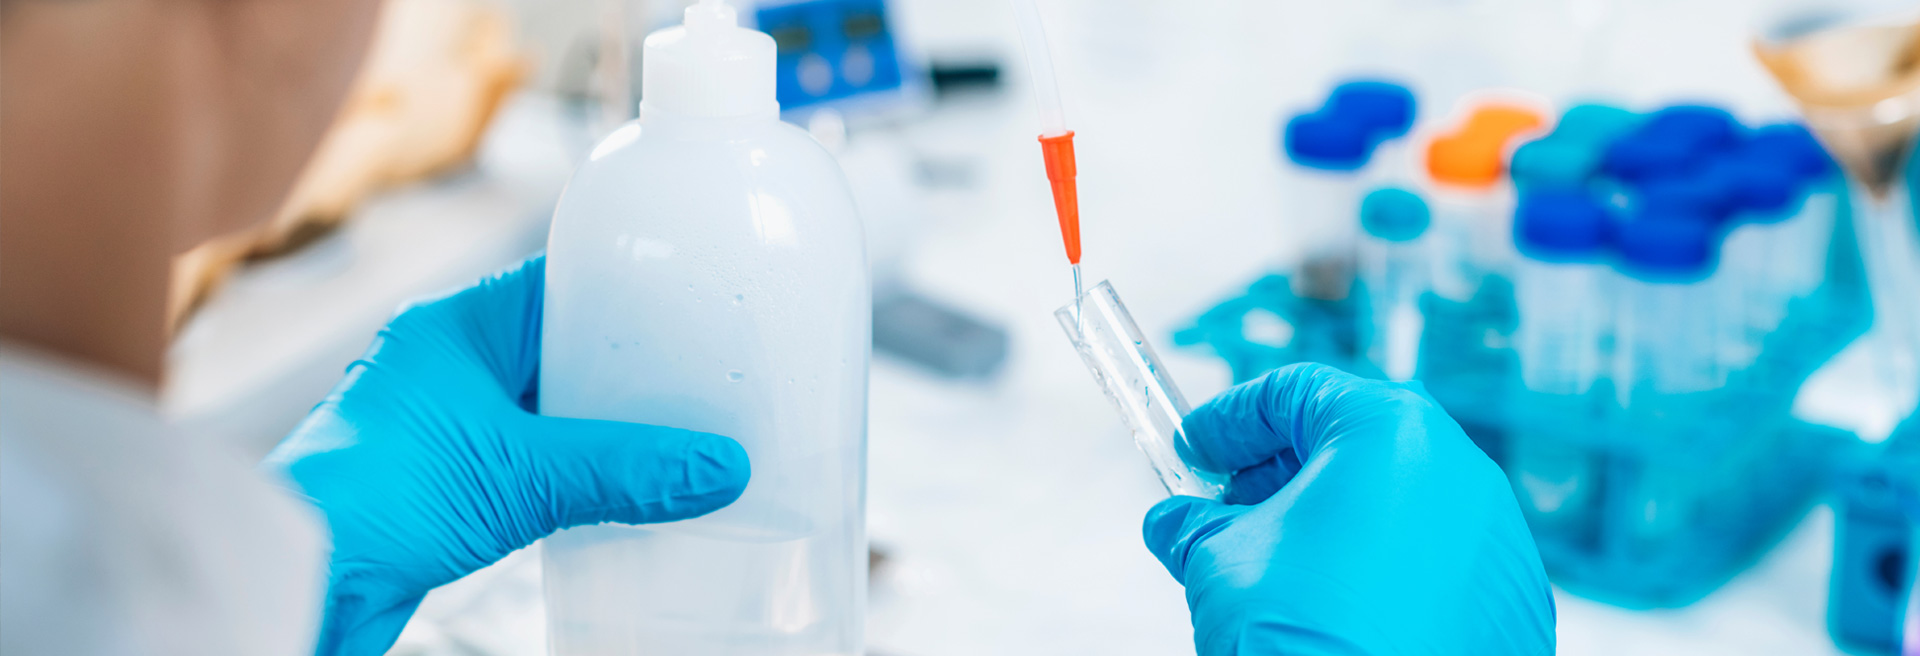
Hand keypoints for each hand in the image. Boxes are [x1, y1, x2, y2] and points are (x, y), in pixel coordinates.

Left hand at [264, 255, 750, 655]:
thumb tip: (717, 466)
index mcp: (455, 327)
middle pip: (563, 353)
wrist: (299, 580)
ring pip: (549, 415)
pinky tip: (618, 494)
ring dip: (603, 430)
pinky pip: (531, 468)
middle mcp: (448, 368)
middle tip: (700, 383)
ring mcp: (445, 427)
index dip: (628, 291)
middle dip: (627, 373)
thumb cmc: (369, 499)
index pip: (560, 283)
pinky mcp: (446, 486)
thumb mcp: (521, 477)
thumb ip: (623, 470)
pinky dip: (575, 477)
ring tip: (675, 439)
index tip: (692, 306)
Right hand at [1143, 363, 1554, 654]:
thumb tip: (1175, 525)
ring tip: (1278, 567)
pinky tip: (1337, 610)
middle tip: (1227, 507)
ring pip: (1399, 504)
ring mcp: (1497, 540)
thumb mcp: (1222, 563)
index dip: (1231, 420)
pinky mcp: (1511, 603)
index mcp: (1390, 431)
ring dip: (1334, 523)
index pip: (1295, 393)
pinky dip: (1383, 570)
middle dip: (1281, 472)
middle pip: (1353, 444)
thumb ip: (1195, 527)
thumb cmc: (1304, 634)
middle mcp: (1459, 472)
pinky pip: (1434, 563)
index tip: (1194, 448)